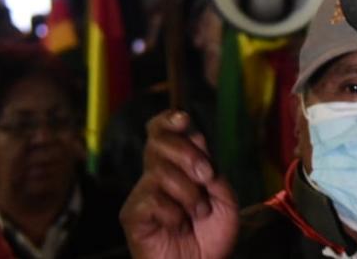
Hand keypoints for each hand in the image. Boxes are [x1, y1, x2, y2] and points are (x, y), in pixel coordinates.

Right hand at [120, 111, 238, 258]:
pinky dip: (174, 214)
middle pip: (158, 142)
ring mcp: (142, 193)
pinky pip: (151, 200)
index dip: (169, 120)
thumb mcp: (224, 199)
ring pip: (160, 172)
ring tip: (198, 214)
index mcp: (179, 164)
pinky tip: (180, 227)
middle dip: (188, 154)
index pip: (162, 131)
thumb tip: (197, 140)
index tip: (184, 119)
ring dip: (190, 194)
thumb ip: (212, 171)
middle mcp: (156, 174)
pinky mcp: (133, 215)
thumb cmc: (211, 236)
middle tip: (207, 176)